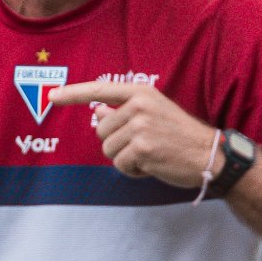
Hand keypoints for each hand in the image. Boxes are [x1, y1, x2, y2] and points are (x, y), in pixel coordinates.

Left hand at [49, 82, 217, 186]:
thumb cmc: (182, 136)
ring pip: (108, 150)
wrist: (209, 155)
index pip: (99, 89)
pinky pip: (120, 165)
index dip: (72, 93)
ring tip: (151, 155)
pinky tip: (153, 165)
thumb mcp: (155, 114)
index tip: (52, 96)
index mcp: (142, 93)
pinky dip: (133, 171)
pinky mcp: (142, 148)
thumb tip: (98, 109)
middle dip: (117, 143)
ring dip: (126, 158)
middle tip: (145, 145)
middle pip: (101, 130)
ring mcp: (140, 127)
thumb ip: (125, 110)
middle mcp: (139, 106)